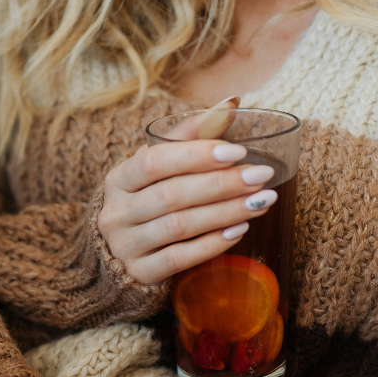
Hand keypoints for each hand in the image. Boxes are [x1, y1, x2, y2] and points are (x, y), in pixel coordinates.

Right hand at [98, 114, 276, 285]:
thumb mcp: (157, 170)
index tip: (237, 151)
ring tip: (261, 202)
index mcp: (118, 180)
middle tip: (261, 176)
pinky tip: (239, 231)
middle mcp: (116, 213)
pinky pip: (179, 259)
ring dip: (225, 212)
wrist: (118, 257)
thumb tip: (230, 103)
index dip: (195, 155)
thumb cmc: (146, 202)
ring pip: (179, 226)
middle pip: (171, 195)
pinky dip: (212, 244)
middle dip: (221, 184)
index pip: (153, 161)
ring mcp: (125, 246)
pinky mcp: (141, 273)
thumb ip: (190, 136)